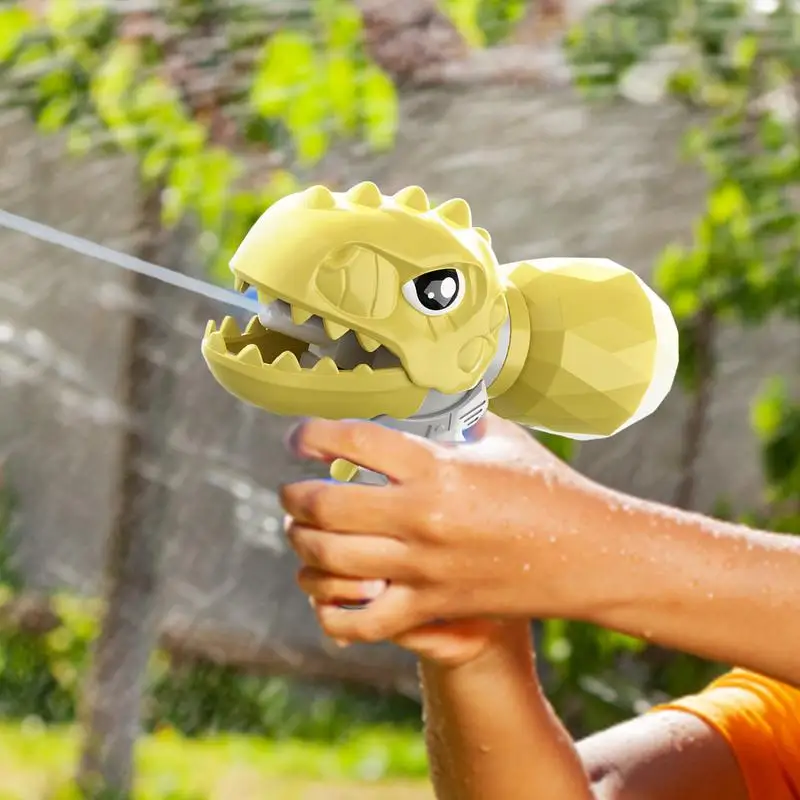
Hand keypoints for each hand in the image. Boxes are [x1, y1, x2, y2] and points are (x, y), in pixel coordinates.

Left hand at [280, 413, 606, 647]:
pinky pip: (361, 621)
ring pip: (330, 560)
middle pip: (325, 505)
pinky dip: (332, 610)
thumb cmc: (549, 490)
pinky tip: (327, 592)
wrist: (589, 554)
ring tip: (301, 533)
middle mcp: (422, 516)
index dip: (313, 435)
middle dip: (295, 496)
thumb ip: (463, 418)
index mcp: (438, 467)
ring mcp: (424, 567)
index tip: (300, 438)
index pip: (354, 440)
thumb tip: (439, 402)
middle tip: (293, 490)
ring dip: (303, 543)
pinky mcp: (432, 606)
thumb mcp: (504, 440)